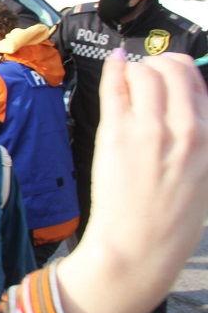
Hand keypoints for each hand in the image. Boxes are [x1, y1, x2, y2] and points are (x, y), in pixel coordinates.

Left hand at [57, 52, 207, 312]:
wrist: (138, 249)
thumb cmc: (170, 224)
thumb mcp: (202, 180)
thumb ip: (198, 145)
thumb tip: (190, 119)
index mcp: (207, 141)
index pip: (198, 84)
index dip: (183, 73)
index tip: (171, 74)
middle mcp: (183, 130)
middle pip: (173, 70)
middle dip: (159, 64)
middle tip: (148, 73)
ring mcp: (147, 130)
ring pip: (144, 73)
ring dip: (136, 70)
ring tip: (130, 80)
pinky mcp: (115, 136)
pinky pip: (115, 87)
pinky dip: (114, 69)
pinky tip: (114, 63)